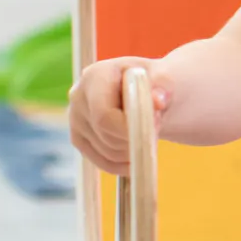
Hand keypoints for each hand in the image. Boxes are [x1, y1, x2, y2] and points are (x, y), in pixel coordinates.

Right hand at [67, 56, 169, 175]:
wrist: (147, 91)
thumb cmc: (154, 83)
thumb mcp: (165, 78)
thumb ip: (163, 86)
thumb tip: (158, 101)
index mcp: (96, 75)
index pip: (104, 117)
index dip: (132, 128)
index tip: (156, 124)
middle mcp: (78, 96)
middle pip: (106, 137)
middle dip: (136, 139)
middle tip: (156, 128)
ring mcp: (75, 119)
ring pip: (107, 152)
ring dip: (134, 149)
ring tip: (148, 130)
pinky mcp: (79, 138)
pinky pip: (103, 162)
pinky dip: (124, 164)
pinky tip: (139, 154)